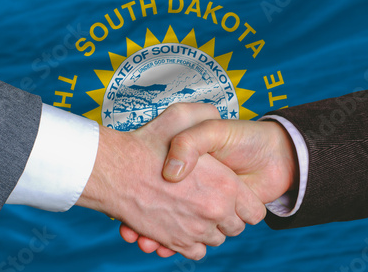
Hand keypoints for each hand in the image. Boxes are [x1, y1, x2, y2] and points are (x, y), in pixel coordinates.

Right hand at [76, 104, 264, 259]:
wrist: (112, 170)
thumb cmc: (147, 143)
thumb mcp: (183, 115)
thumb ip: (208, 116)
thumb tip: (222, 126)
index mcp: (226, 185)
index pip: (254, 210)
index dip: (246, 204)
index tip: (233, 196)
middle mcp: (215, 211)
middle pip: (235, 227)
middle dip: (226, 216)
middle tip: (209, 199)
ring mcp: (195, 231)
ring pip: (215, 239)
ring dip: (208, 228)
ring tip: (192, 210)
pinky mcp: (175, 243)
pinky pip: (197, 252)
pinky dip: (192, 243)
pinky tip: (181, 225)